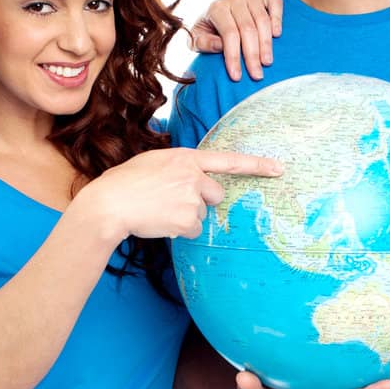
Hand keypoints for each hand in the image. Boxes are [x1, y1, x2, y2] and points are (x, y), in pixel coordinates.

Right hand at [89, 148, 281, 241]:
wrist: (110, 203)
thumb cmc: (126, 182)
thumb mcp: (154, 162)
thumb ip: (179, 168)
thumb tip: (194, 184)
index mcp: (186, 158)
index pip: (229, 161)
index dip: (257, 165)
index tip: (279, 169)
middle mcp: (194, 176)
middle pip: (216, 194)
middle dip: (201, 201)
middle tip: (172, 200)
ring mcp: (192, 198)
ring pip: (201, 215)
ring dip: (184, 216)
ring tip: (158, 209)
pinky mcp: (187, 219)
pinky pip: (192, 230)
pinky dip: (178, 230)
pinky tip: (160, 221)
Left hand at [190, 0, 283, 80]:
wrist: (219, 11)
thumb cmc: (209, 30)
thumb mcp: (197, 39)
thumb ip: (204, 43)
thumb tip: (220, 46)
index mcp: (216, 8)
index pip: (229, 34)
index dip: (234, 56)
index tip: (237, 77)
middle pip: (247, 29)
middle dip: (252, 55)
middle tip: (257, 75)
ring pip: (262, 20)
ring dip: (266, 43)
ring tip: (267, 62)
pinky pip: (275, 4)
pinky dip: (277, 19)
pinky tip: (276, 35)